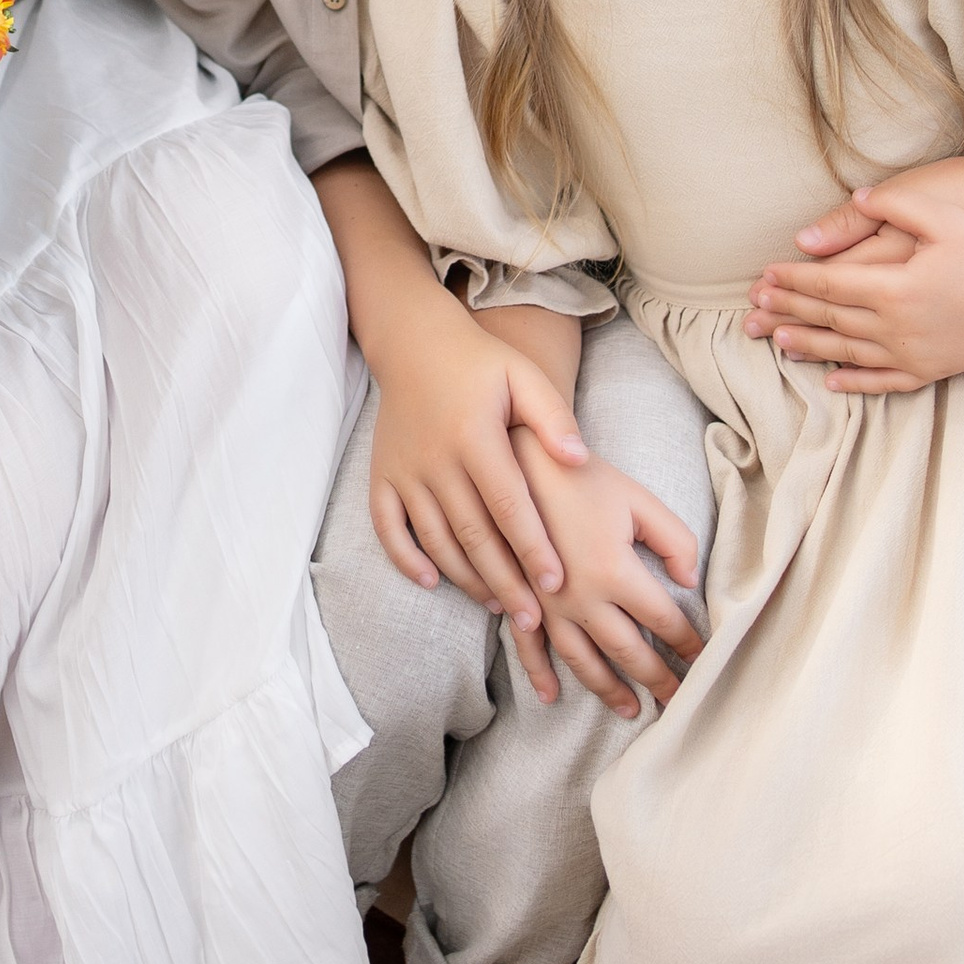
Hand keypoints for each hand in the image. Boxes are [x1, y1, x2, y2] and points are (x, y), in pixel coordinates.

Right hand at [367, 300, 589, 631]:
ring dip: (465, 578)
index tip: (556, 584)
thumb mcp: (523, 375)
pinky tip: (430, 581)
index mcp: (474, 435)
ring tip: (498, 604)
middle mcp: (436, 458)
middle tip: (532, 621)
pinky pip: (388, 527)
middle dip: (505, 581)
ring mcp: (404, 470)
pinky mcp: (382, 475)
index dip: (532, 547)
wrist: (414, 342)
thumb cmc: (480, 362)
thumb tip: (581, 462)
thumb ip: (553, 419)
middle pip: (473, 534)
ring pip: (435, 539)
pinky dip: (406, 558)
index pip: (509, 505)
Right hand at [504, 437, 701, 717]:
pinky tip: (551, 697)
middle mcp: (582, 598)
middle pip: (628, 651)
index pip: (664, 620)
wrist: (515, 459)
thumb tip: (689, 582)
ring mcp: (547, 604)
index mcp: (616, 571)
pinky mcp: (519, 599)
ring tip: (632, 710)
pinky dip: (539, 675)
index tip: (705, 659)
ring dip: (609, 690)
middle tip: (680, 703)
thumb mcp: (638, 498)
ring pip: (583, 661)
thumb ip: (674, 540)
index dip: (688, 643)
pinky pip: (528, 647)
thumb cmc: (581, 475)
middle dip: (658, 679)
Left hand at [749, 181, 963, 393]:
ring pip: (848, 352)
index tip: (765, 275)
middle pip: (830, 317)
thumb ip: (893, 203)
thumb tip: (853, 196)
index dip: (793, 279)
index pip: (828, 283)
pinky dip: (853, 380)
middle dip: (790, 309)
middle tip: (755, 307)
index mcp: (895, 286)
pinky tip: (830, 379)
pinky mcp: (932, 370)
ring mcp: (914, 353)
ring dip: (810, 345)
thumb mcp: (943, 215)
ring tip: (778, 339)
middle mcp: (898, 326)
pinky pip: (883, 380)